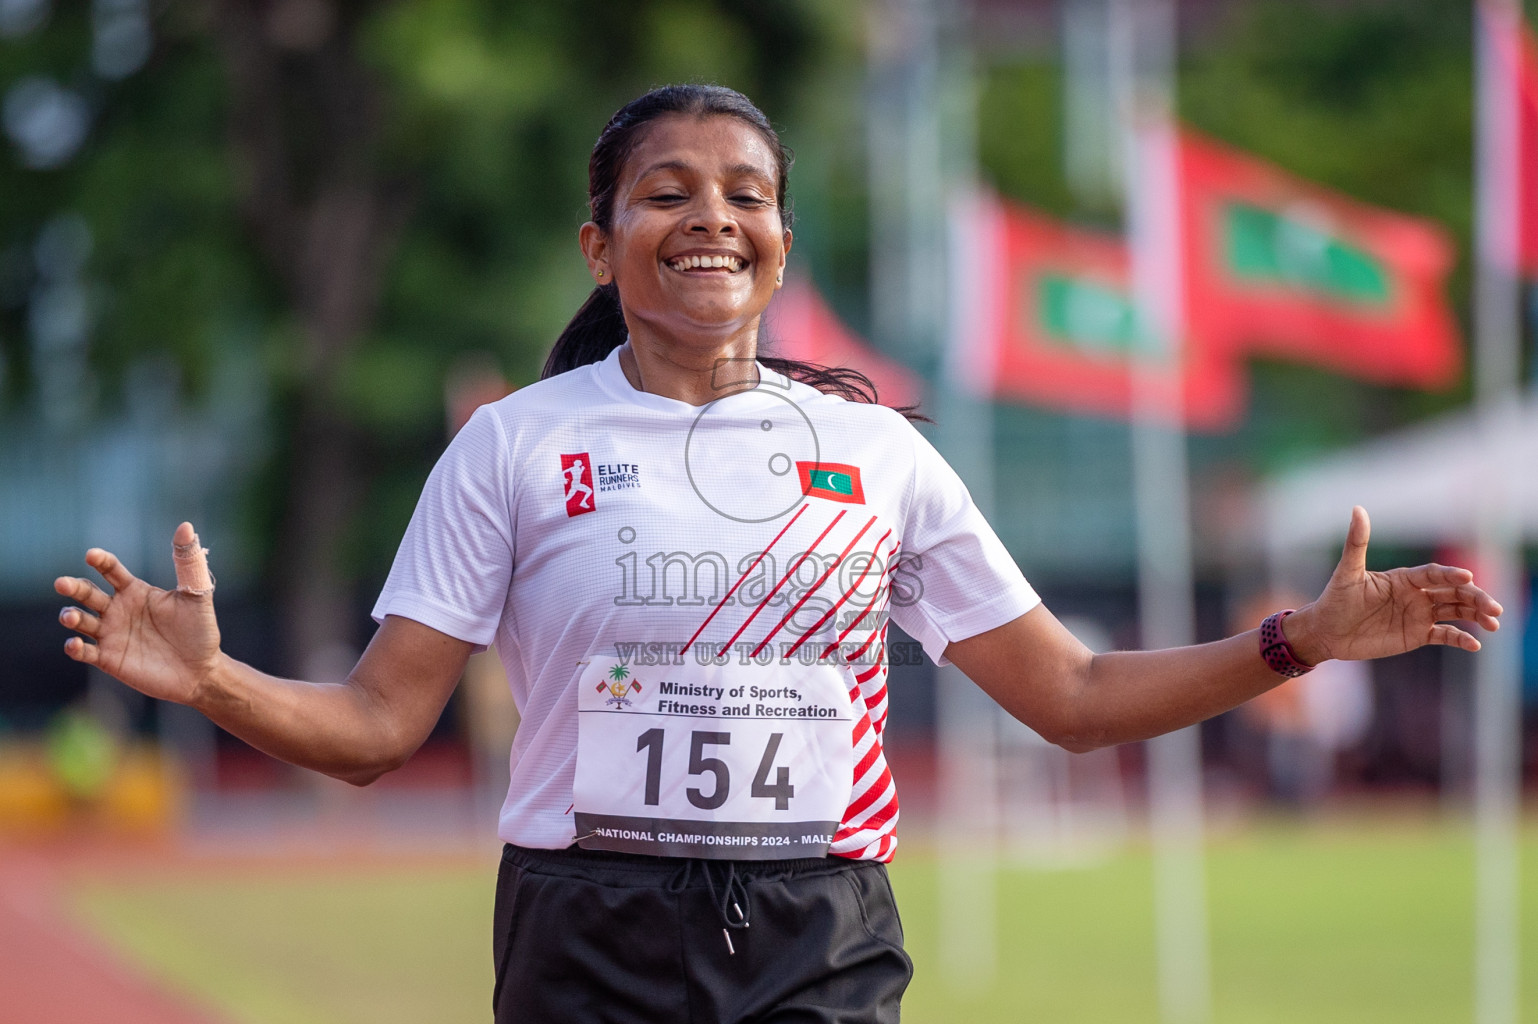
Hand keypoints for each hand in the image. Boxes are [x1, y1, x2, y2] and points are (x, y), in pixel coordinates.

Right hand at [54, 522, 222, 704]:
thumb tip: (186, 526)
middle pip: (87, 593)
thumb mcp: (196, 595)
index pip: (111, 570)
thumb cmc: (200, 631)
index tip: (92, 555)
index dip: (101, 561)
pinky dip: (75, 648)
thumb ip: (188, 563)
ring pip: (81, 621)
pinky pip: (84, 651)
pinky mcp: (108, 659)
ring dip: (71, 617)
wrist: (201, 671)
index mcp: (135, 591)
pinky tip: (75, 644)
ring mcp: (111, 634)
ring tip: (71, 616)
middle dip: (73, 587)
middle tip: (62, 583)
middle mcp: (118, 609)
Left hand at [1285, 506, 1502, 663]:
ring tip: (1494, 624)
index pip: (1434, 574)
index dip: (1451, 575)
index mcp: (1404, 578)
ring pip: (1456, 611)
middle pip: (1454, 592)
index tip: (1467, 577)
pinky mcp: (1417, 635)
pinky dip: (1461, 638)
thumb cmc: (1334, 600)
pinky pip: (1445, 635)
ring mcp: (1419, 614)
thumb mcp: (1347, 572)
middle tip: (1494, 608)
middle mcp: (1416, 594)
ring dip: (1476, 615)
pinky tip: (1474, 644)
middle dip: (1475, 598)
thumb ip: (1356, 543)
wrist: (1326, 632)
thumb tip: (1358, 509)